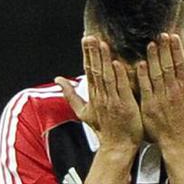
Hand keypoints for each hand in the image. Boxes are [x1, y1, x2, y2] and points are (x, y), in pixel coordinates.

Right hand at [56, 36, 141, 151]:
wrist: (116, 147)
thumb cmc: (103, 130)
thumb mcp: (83, 112)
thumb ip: (71, 95)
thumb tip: (58, 79)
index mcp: (92, 96)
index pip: (89, 70)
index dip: (87, 54)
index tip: (86, 39)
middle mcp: (101, 96)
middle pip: (95, 70)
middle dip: (92, 52)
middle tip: (91, 36)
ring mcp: (112, 101)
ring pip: (107, 76)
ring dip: (104, 59)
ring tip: (102, 43)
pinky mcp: (125, 106)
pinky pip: (121, 88)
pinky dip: (119, 76)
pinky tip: (117, 62)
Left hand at [137, 32, 183, 149]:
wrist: (177, 140)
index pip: (181, 64)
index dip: (176, 49)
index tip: (174, 37)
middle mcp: (173, 91)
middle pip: (168, 66)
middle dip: (164, 49)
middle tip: (161, 35)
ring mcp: (160, 98)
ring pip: (155, 74)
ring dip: (153, 58)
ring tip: (151, 44)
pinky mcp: (149, 105)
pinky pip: (145, 87)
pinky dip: (142, 75)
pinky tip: (140, 63)